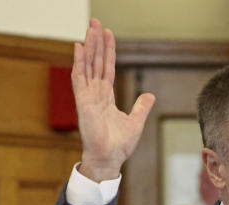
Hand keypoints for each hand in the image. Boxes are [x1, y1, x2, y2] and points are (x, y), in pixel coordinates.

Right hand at [72, 18, 155, 181]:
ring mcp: (87, 97)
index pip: (106, 68)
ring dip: (89, 46)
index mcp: (106, 97)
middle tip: (96, 22)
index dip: (107, 51)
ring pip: (87, 65)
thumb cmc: (119, 145)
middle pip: (95, 62)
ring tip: (91, 28)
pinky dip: (79, 62)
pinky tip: (80, 47)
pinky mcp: (82, 102)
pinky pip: (79, 77)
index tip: (108, 35)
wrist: (110, 158)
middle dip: (96, 42)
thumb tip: (150, 95)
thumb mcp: (136, 122)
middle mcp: (95, 94)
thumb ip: (141, 107)